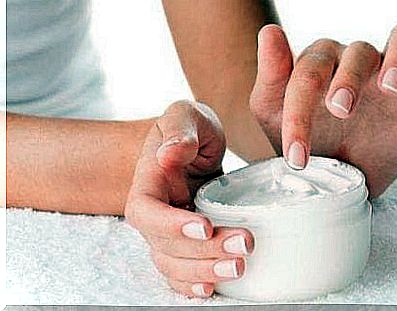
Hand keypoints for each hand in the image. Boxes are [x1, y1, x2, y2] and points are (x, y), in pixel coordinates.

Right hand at [125, 101, 253, 297]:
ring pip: (174, 264)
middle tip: (243, 244)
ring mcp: (168, 231)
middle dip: (203, 251)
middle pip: (165, 246)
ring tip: (238, 267)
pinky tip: (214, 287)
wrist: (189, 145)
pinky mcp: (184, 242)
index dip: (170, 225)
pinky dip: (194, 283)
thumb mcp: (184, 115)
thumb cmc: (187, 128)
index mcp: (148, 184)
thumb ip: (179, 129)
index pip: (146, 213)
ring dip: (204, 271)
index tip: (204, 225)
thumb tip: (169, 155)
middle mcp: (154, 214)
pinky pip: (181, 271)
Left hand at [250, 24, 396, 196]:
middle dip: (349, 79)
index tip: (297, 156)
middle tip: (341, 110)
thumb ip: (271, 74)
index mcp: (319, 64)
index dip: (300, 111)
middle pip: (359, 52)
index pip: (311, 70)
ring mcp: (389, 77)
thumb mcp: (272, 112)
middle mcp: (355, 64)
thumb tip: (269, 30)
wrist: (333, 173)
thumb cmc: (301, 138)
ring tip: (391, 86)